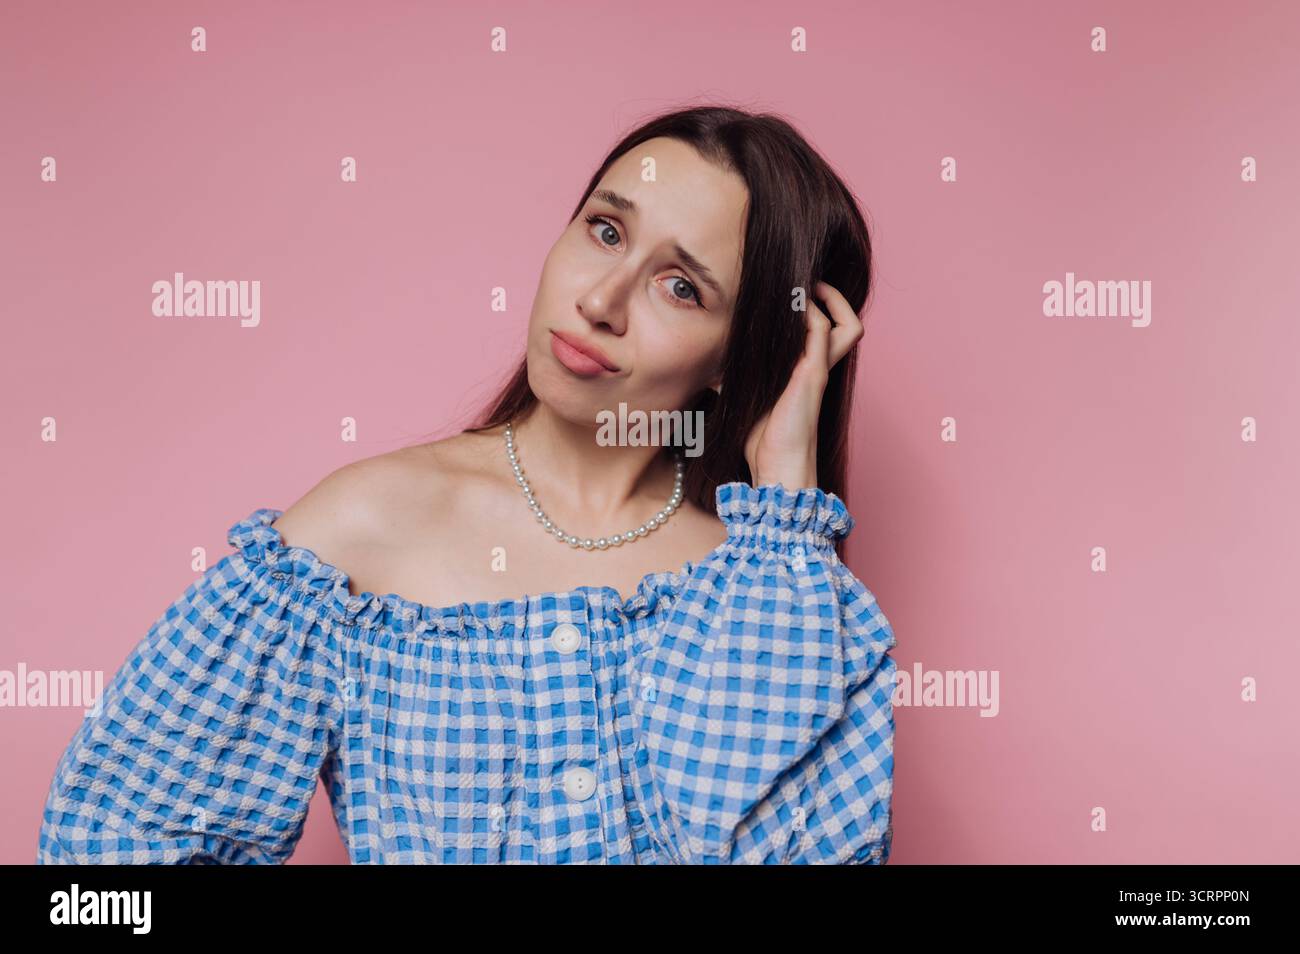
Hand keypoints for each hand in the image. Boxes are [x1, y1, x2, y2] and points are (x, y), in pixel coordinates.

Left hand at [743, 280, 863, 489]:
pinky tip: (787, 308)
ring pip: (848, 324)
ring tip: (806, 288)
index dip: (819, 309)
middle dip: (836, 298)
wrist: (777, 468)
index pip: (828, 331)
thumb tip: (710, 369)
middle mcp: (819, 367)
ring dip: (830, 300)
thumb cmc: (762, 441)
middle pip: (850, 324)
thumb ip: (737, 378)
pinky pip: (820, 330)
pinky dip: (807, 312)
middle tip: (809, 285)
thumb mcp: (746, 398)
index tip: (792, 292)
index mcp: (809, 371)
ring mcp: (819, 370)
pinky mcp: (812, 374)